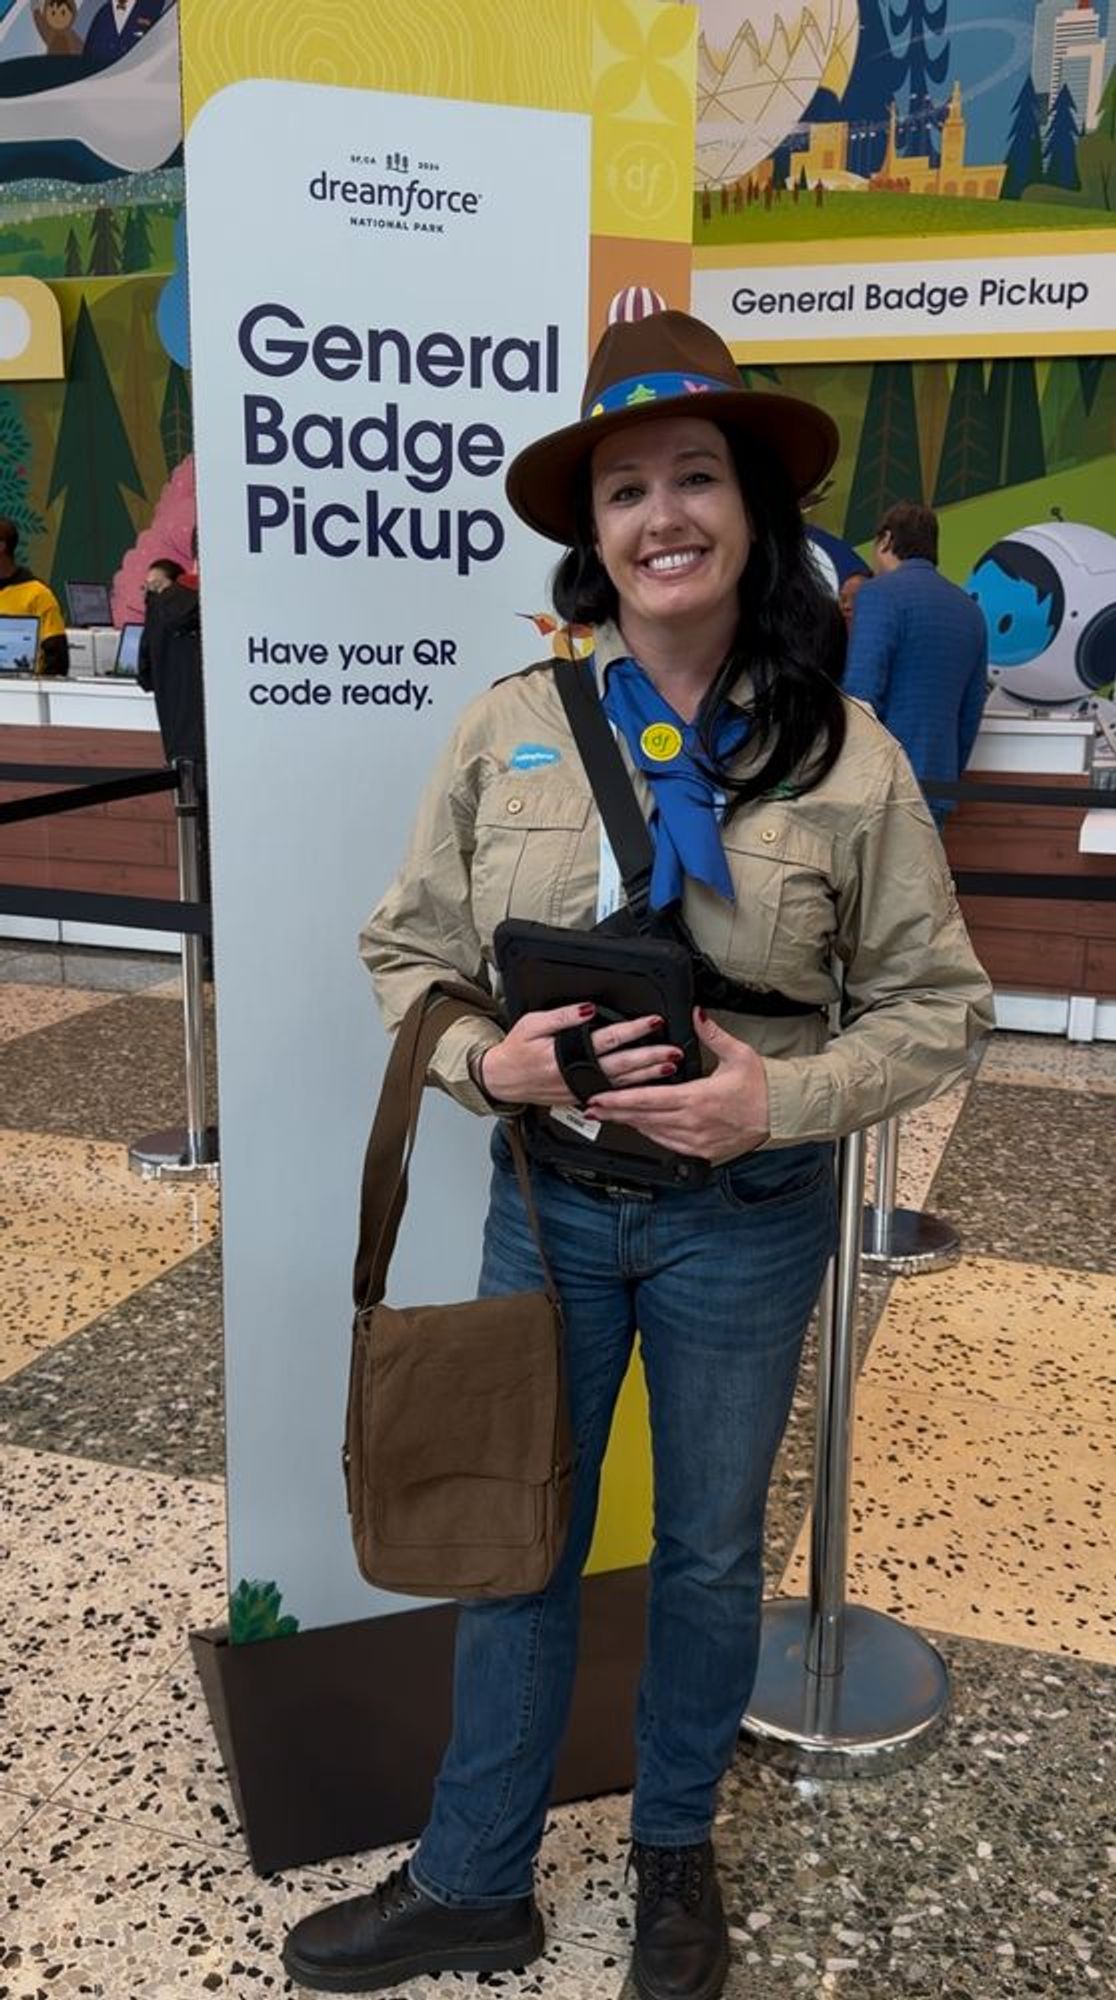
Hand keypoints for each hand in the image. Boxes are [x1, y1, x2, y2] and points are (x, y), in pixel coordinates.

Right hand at [479, 1004, 682, 1108]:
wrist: (502, 1081)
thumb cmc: (516, 1050)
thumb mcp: (533, 1023)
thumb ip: (562, 1016)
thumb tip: (589, 1008)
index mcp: (566, 1055)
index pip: (607, 1039)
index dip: (633, 1030)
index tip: (653, 1022)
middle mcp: (577, 1075)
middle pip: (622, 1064)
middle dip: (650, 1057)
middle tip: (673, 1050)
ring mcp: (581, 1089)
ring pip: (621, 1083)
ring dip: (647, 1076)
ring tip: (669, 1067)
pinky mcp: (581, 1097)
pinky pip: (612, 1095)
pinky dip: (631, 1091)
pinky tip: (647, 1087)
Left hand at [586, 1009, 768, 1163]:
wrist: (782, 1113)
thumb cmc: (762, 1085)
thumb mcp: (738, 1053)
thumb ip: (712, 1033)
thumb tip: (697, 1014)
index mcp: (699, 1097)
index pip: (649, 1099)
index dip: (620, 1100)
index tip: (600, 1097)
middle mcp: (694, 1122)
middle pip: (644, 1118)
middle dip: (616, 1113)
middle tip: (592, 1108)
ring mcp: (697, 1139)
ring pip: (654, 1133)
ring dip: (630, 1124)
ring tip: (609, 1116)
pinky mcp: (703, 1150)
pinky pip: (669, 1144)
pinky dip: (651, 1135)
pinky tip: (640, 1128)